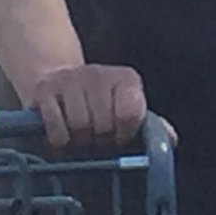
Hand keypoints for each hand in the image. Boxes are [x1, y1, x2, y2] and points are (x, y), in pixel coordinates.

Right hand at [22, 62, 146, 152]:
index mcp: (126, 78)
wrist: (59, 79)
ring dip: (79, 141)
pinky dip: (60, 140)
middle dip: (100, 140)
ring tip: (81, 137)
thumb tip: (171, 140)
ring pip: (79, 126)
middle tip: (96, 140)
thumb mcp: (128, 108)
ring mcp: (70, 79)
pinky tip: (64, 136)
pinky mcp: (44, 90)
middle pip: (103, 124)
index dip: (124, 134)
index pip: (131, 114)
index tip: (119, 138)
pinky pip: (56, 127)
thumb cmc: (99, 101)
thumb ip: (150, 125)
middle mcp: (99, 73)